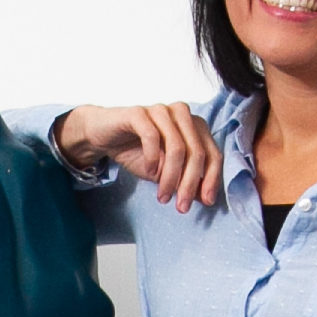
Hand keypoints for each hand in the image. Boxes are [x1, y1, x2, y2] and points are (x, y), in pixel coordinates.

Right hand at [54, 104, 221, 212]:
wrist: (103, 136)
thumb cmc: (137, 151)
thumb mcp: (165, 171)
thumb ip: (185, 180)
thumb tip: (205, 198)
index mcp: (194, 126)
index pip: (213, 154)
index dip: (212, 179)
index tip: (206, 202)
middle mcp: (182, 114)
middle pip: (197, 152)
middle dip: (190, 184)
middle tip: (181, 206)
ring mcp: (161, 110)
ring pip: (177, 147)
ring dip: (171, 177)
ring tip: (163, 196)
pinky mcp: (139, 112)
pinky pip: (152, 136)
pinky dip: (153, 158)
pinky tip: (149, 171)